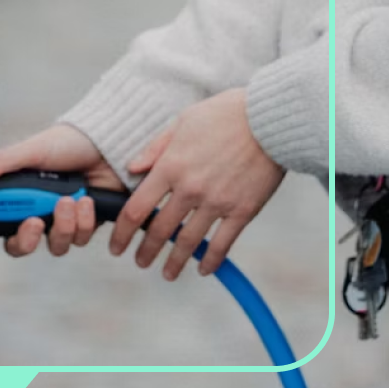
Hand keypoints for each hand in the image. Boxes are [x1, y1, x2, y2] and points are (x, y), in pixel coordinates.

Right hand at [0, 124, 126, 257]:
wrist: (111, 143)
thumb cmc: (70, 141)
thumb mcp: (33, 149)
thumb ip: (1, 163)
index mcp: (15, 194)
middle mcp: (34, 210)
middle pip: (19, 245)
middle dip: (26, 239)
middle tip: (34, 222)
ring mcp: (60, 220)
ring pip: (53, 246)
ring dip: (61, 226)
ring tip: (68, 201)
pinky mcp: (84, 224)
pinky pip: (79, 239)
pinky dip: (83, 221)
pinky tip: (86, 200)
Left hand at [113, 88, 284, 279]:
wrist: (272, 118)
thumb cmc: (227, 114)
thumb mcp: (184, 121)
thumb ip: (156, 148)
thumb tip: (131, 170)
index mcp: (171, 166)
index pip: (136, 209)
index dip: (121, 233)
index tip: (117, 246)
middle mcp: (190, 188)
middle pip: (159, 231)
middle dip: (145, 252)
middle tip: (141, 262)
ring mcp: (217, 202)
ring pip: (188, 242)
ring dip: (175, 262)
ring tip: (168, 273)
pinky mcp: (243, 210)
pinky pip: (222, 244)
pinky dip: (211, 260)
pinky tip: (203, 269)